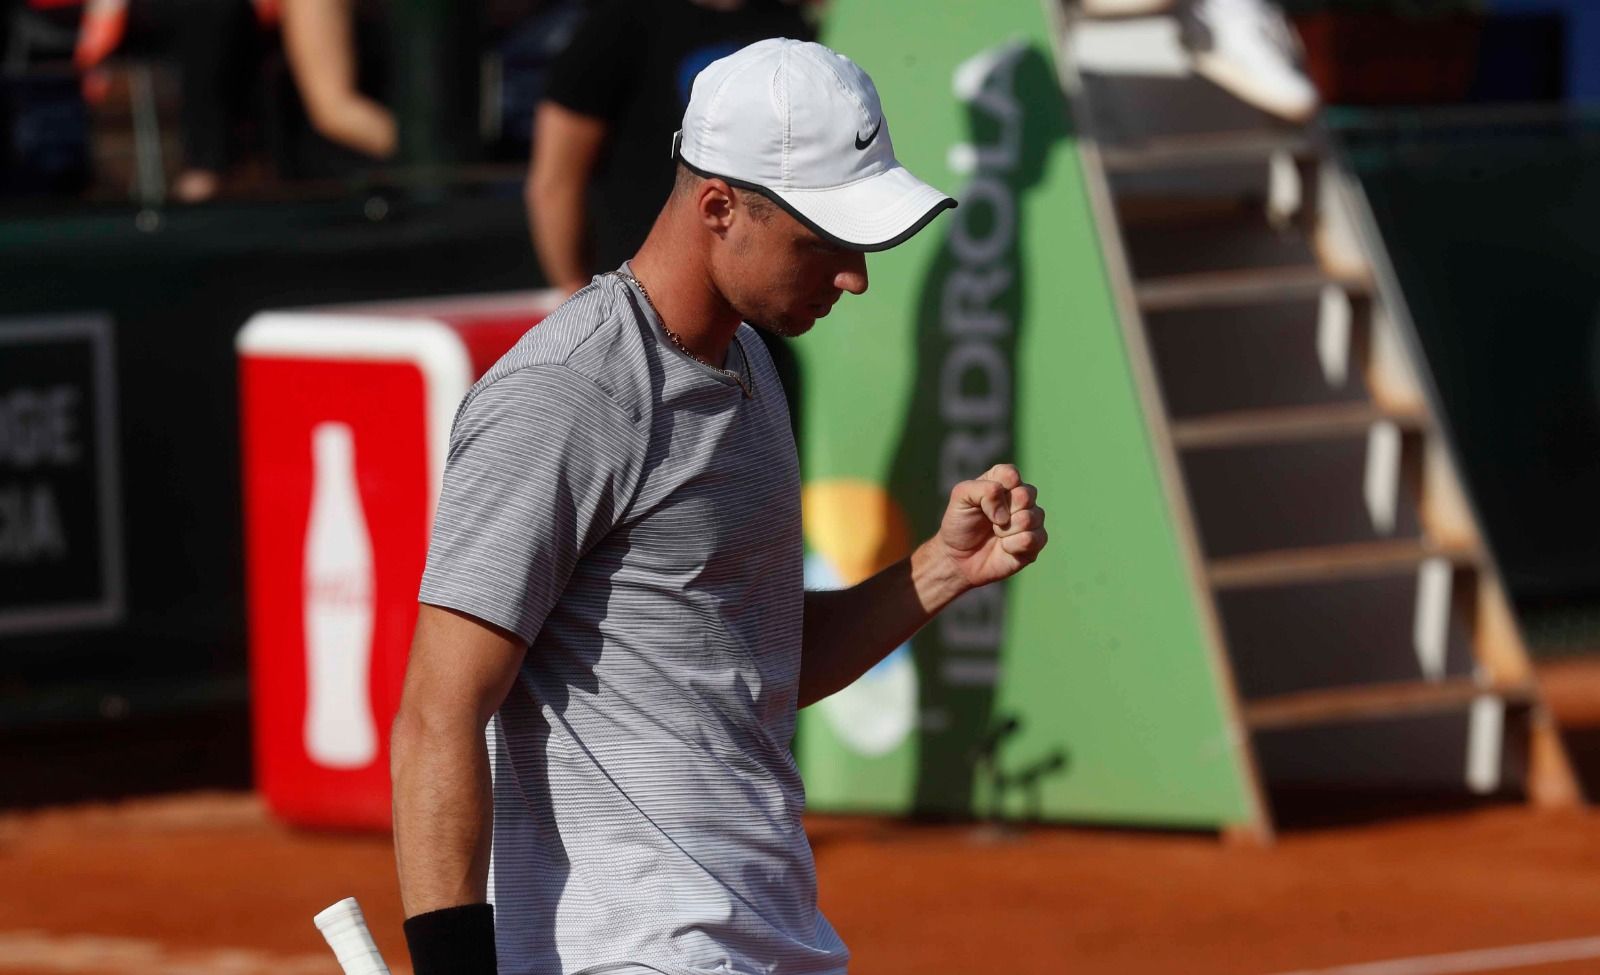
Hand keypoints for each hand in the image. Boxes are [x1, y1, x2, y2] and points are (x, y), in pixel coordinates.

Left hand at [935, 464, 1046, 588]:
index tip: (981, 503)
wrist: (958, 558)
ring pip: (1030, 518)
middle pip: (1026, 494)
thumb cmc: (960, 524)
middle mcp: (1022, 498)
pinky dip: (1012, 545)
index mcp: (1004, 482)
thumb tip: (1006, 513)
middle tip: (990, 521)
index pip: (1011, 474)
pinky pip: (1031, 539)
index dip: (996, 490)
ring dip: (1005, 530)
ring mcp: (1031, 520)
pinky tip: (1005, 548)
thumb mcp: (961, 496)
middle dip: (1003, 511)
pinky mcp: (1036, 542)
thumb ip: (983, 490)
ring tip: (996, 534)